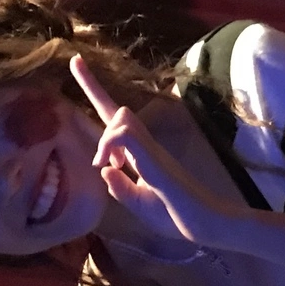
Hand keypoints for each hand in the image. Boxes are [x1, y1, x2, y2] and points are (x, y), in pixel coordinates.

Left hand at [71, 55, 237, 249]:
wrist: (208, 225)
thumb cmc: (177, 217)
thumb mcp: (139, 205)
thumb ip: (121, 188)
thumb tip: (104, 169)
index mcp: (141, 156)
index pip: (115, 118)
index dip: (94, 89)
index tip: (76, 60)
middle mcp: (146, 148)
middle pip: (117, 110)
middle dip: (95, 99)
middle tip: (105, 163)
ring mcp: (153, 152)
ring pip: (121, 118)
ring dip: (107, 137)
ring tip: (111, 165)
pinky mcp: (156, 162)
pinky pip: (128, 137)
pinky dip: (113, 144)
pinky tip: (117, 165)